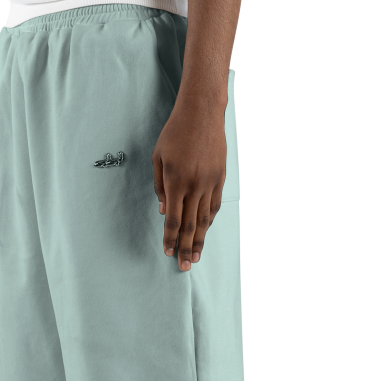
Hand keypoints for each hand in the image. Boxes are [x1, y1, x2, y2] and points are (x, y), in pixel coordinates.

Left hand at [153, 96, 226, 270]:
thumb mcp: (158, 157)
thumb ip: (160, 185)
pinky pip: (214, 206)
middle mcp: (195, 186)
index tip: (166, 252)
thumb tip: (162, 210)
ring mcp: (210, 183)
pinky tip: (204, 231)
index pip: (172, 219)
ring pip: (204, 219)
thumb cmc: (175, 132)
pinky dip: (208, 221)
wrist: (203, 113)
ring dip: (199, 240)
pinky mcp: (220, 178)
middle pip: (189, 225)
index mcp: (176, 181)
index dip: (169, 238)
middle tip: (183, 267)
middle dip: (184, 248)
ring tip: (195, 257)